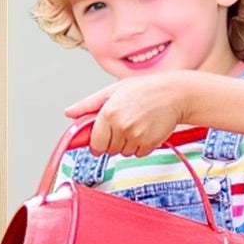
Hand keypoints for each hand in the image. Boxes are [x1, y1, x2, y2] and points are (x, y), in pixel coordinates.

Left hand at [65, 74, 193, 156]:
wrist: (175, 93)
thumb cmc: (145, 89)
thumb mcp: (113, 91)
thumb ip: (89, 104)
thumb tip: (68, 112)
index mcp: (109, 112)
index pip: (95, 143)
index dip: (99, 142)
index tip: (105, 137)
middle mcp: (121, 125)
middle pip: (109, 150)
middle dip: (114, 141)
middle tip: (125, 124)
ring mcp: (135, 136)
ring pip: (123, 153)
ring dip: (128, 143)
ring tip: (138, 124)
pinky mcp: (149, 143)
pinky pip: (138, 154)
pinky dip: (141, 146)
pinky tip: (147, 129)